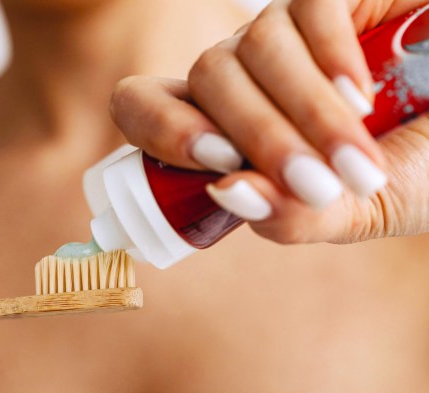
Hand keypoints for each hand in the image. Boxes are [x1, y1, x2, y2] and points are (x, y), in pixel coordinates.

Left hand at [110, 0, 428, 243]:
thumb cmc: (414, 169)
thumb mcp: (354, 210)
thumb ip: (293, 216)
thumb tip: (227, 193)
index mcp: (226, 123)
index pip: (145, 104)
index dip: (160, 126)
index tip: (216, 163)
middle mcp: (243, 71)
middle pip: (208, 79)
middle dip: (262, 140)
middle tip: (318, 186)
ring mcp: (283, 30)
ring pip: (253, 47)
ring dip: (305, 114)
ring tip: (357, 162)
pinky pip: (308, 10)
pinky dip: (332, 60)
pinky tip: (364, 98)